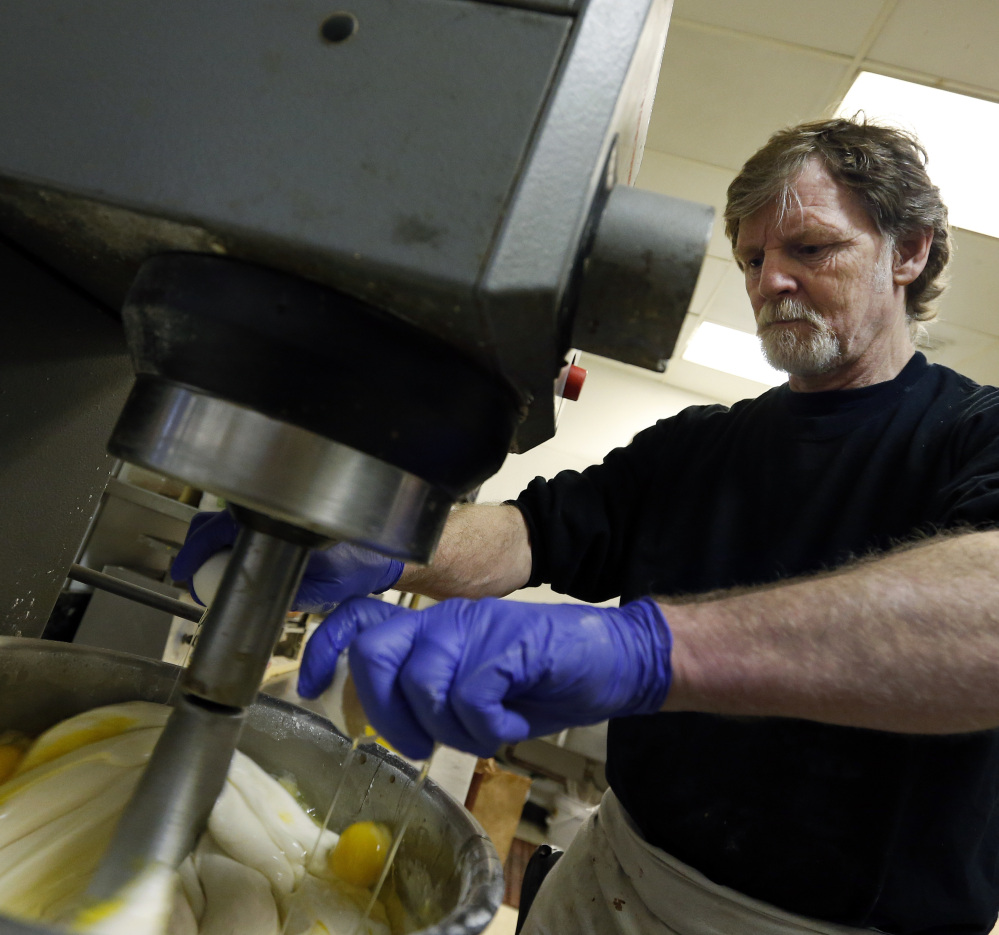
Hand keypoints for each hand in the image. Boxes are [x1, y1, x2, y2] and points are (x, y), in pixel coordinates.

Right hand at [171, 511, 403, 612]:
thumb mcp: (323, 588)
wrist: (383, 558)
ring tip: (208, 574)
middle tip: (192, 576)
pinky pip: (245, 529)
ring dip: (212, 545)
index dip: (194, 550)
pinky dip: (229, 544)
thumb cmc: (359, 568)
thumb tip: (252, 603)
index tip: (183, 572)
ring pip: (227, 524)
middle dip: (197, 547)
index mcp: (281, 522)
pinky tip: (229, 565)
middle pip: (215, 523)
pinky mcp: (281, 524)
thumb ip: (290, 595)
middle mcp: (275, 513)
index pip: (219, 528)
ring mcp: (277, 516)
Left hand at [298, 596, 672, 758]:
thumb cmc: (543, 680)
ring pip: (422, 682)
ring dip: (451, 727)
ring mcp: (477, 627)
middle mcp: (446, 620)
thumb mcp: (474, 690)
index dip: (322, 648)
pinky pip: (470, 694)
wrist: (614, 661)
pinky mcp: (510, 642)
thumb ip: (431, 694)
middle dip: (389, 714)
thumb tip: (390, 722)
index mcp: (431, 628)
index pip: (359, 620)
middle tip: (422, 743)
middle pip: (375, 655)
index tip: (307, 685)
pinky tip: (509, 725)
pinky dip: (488, 725)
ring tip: (486, 730)